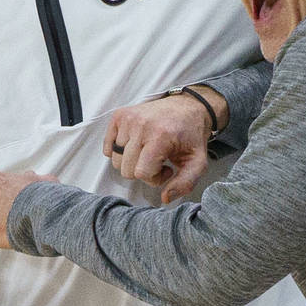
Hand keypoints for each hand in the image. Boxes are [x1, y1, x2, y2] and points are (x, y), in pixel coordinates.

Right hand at [103, 88, 226, 203]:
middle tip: (158, 161)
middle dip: (143, 172)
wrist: (188, 107)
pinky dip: (119, 152)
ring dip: (132, 162)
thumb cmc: (191, 136)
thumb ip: (185, 183)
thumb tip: (164, 198)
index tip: (167, 169)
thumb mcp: (197, 162)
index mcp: (160, 136)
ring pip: (116, 160)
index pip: (141, 173)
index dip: (154, 179)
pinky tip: (136, 147)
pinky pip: (107, 146)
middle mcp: (141, 125)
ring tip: (149, 153)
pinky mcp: (119, 116)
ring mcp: (128, 119)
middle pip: (126, 169)